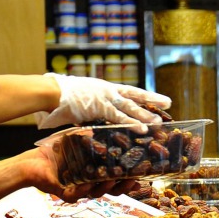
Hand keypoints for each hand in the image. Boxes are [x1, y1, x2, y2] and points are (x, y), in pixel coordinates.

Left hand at [24, 146, 140, 201]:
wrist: (35, 160)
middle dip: (122, 186)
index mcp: (97, 174)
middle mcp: (90, 185)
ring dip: (105, 188)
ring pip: (96, 193)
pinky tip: (86, 183)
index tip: (140, 179)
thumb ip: (98, 138)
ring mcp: (78, 190)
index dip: (129, 181)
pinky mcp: (64, 193)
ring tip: (112, 180)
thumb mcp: (82, 140)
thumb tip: (119, 128)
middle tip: (131, 180)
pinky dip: (81, 190)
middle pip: (111, 190)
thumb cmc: (59, 150)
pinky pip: (75, 195)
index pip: (117, 181)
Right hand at [35, 74, 171, 130]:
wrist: (49, 92)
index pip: (127, 91)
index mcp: (103, 88)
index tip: (155, 97)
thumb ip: (87, 111)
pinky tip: (143, 129)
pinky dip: (131, 123)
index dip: (141, 95)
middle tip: (169, 103)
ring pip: (130, 106)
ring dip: (145, 114)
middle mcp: (107, 90)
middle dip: (152, 99)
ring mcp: (104, 98)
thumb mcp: (77, 102)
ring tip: (160, 122)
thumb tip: (87, 119)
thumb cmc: (58, 97)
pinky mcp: (99, 108)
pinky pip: (118, 117)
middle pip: (134, 95)